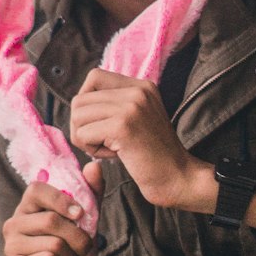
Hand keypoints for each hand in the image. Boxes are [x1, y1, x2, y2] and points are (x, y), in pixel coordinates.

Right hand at [3, 160, 104, 255]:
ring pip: (53, 243)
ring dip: (72, 255)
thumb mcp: (88, 224)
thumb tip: (94, 165)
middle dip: (77, 237)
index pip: (37, 189)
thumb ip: (91, 195)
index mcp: (29, 208)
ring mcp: (11, 247)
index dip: (62, 200)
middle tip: (81, 248)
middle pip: (50, 220)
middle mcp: (14, 224)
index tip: (81, 214)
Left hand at [69, 69, 194, 208]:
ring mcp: (131, 106)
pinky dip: (91, 150)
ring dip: (85, 138)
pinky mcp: (122, 126)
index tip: (100, 124)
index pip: (94, 77)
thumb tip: (77, 102)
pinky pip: (83, 134)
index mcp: (141, 86)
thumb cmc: (152, 155)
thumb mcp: (138, 118)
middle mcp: (137, 90)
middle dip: (82, 126)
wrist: (178, 178)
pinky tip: (113, 156)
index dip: (86, 102)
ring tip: (109, 149)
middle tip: (103, 143)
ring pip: (77, 115)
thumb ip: (116, 104)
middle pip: (80, 99)